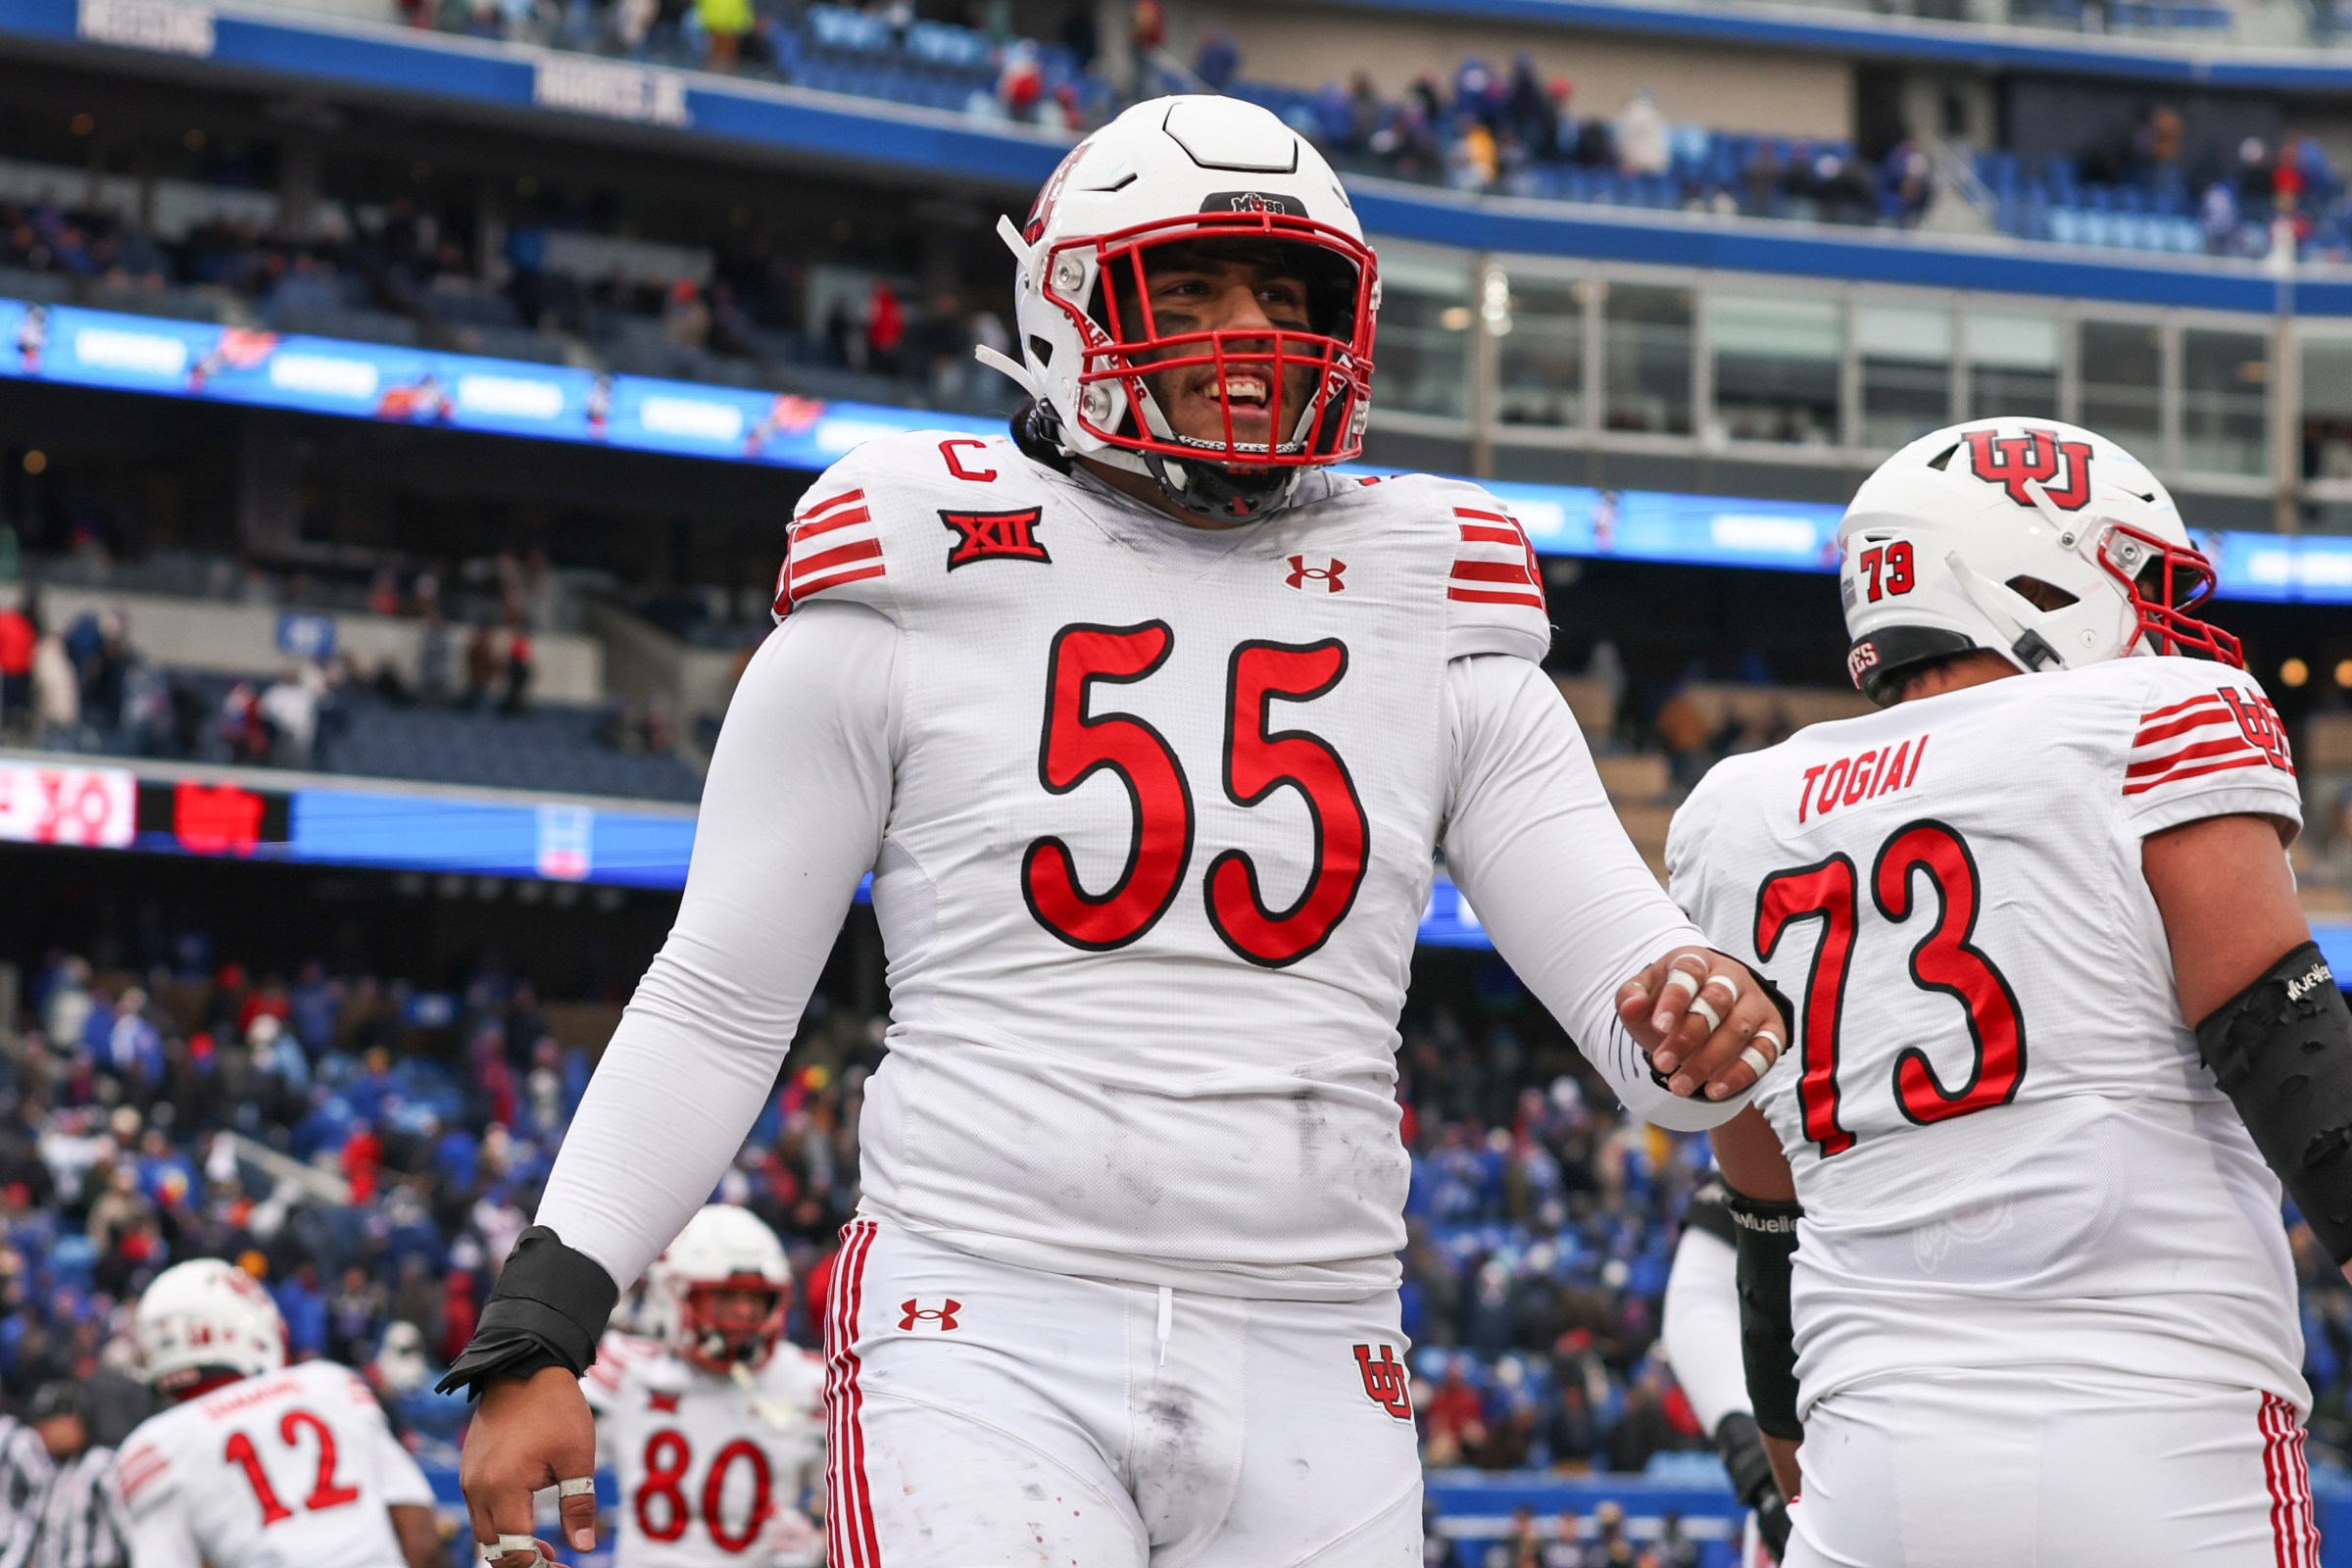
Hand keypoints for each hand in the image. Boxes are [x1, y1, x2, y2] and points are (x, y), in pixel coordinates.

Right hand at [459, 1366, 598, 1566]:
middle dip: (521, 1561)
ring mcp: (469, 1477)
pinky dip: (499, 1523)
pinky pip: (479, 1508)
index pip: (513, 1549)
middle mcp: (477, 1488)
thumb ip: (579, 1505)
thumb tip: (583, 1548)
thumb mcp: (578, 1457)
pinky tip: (526, 1517)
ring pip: (483, 1531)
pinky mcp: (470, 1467)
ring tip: (544, 1546)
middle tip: (554, 1561)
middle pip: (492, 1547)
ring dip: (510, 1544)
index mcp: (502, 1487)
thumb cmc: (555, 1408)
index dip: (537, 1567)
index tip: (562, 1567)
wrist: (524, 1364)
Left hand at [1616, 947, 1788, 1102]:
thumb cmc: (1668, 1004)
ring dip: (1708, 1061)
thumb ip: (1631, 998)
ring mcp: (1755, 1004)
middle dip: (1689, 1036)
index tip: (1658, 1028)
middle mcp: (1732, 977)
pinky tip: (1713, 1091)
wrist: (1702, 1013)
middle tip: (1662, 1064)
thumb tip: (1630, 1005)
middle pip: (1717, 1001)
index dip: (1674, 999)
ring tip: (1678, 1085)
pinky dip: (1739, 1074)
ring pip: (1739, 1029)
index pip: (1690, 972)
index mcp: (1698, 961)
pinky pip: (1763, 1053)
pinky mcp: (1772, 1031)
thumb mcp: (1644, 997)